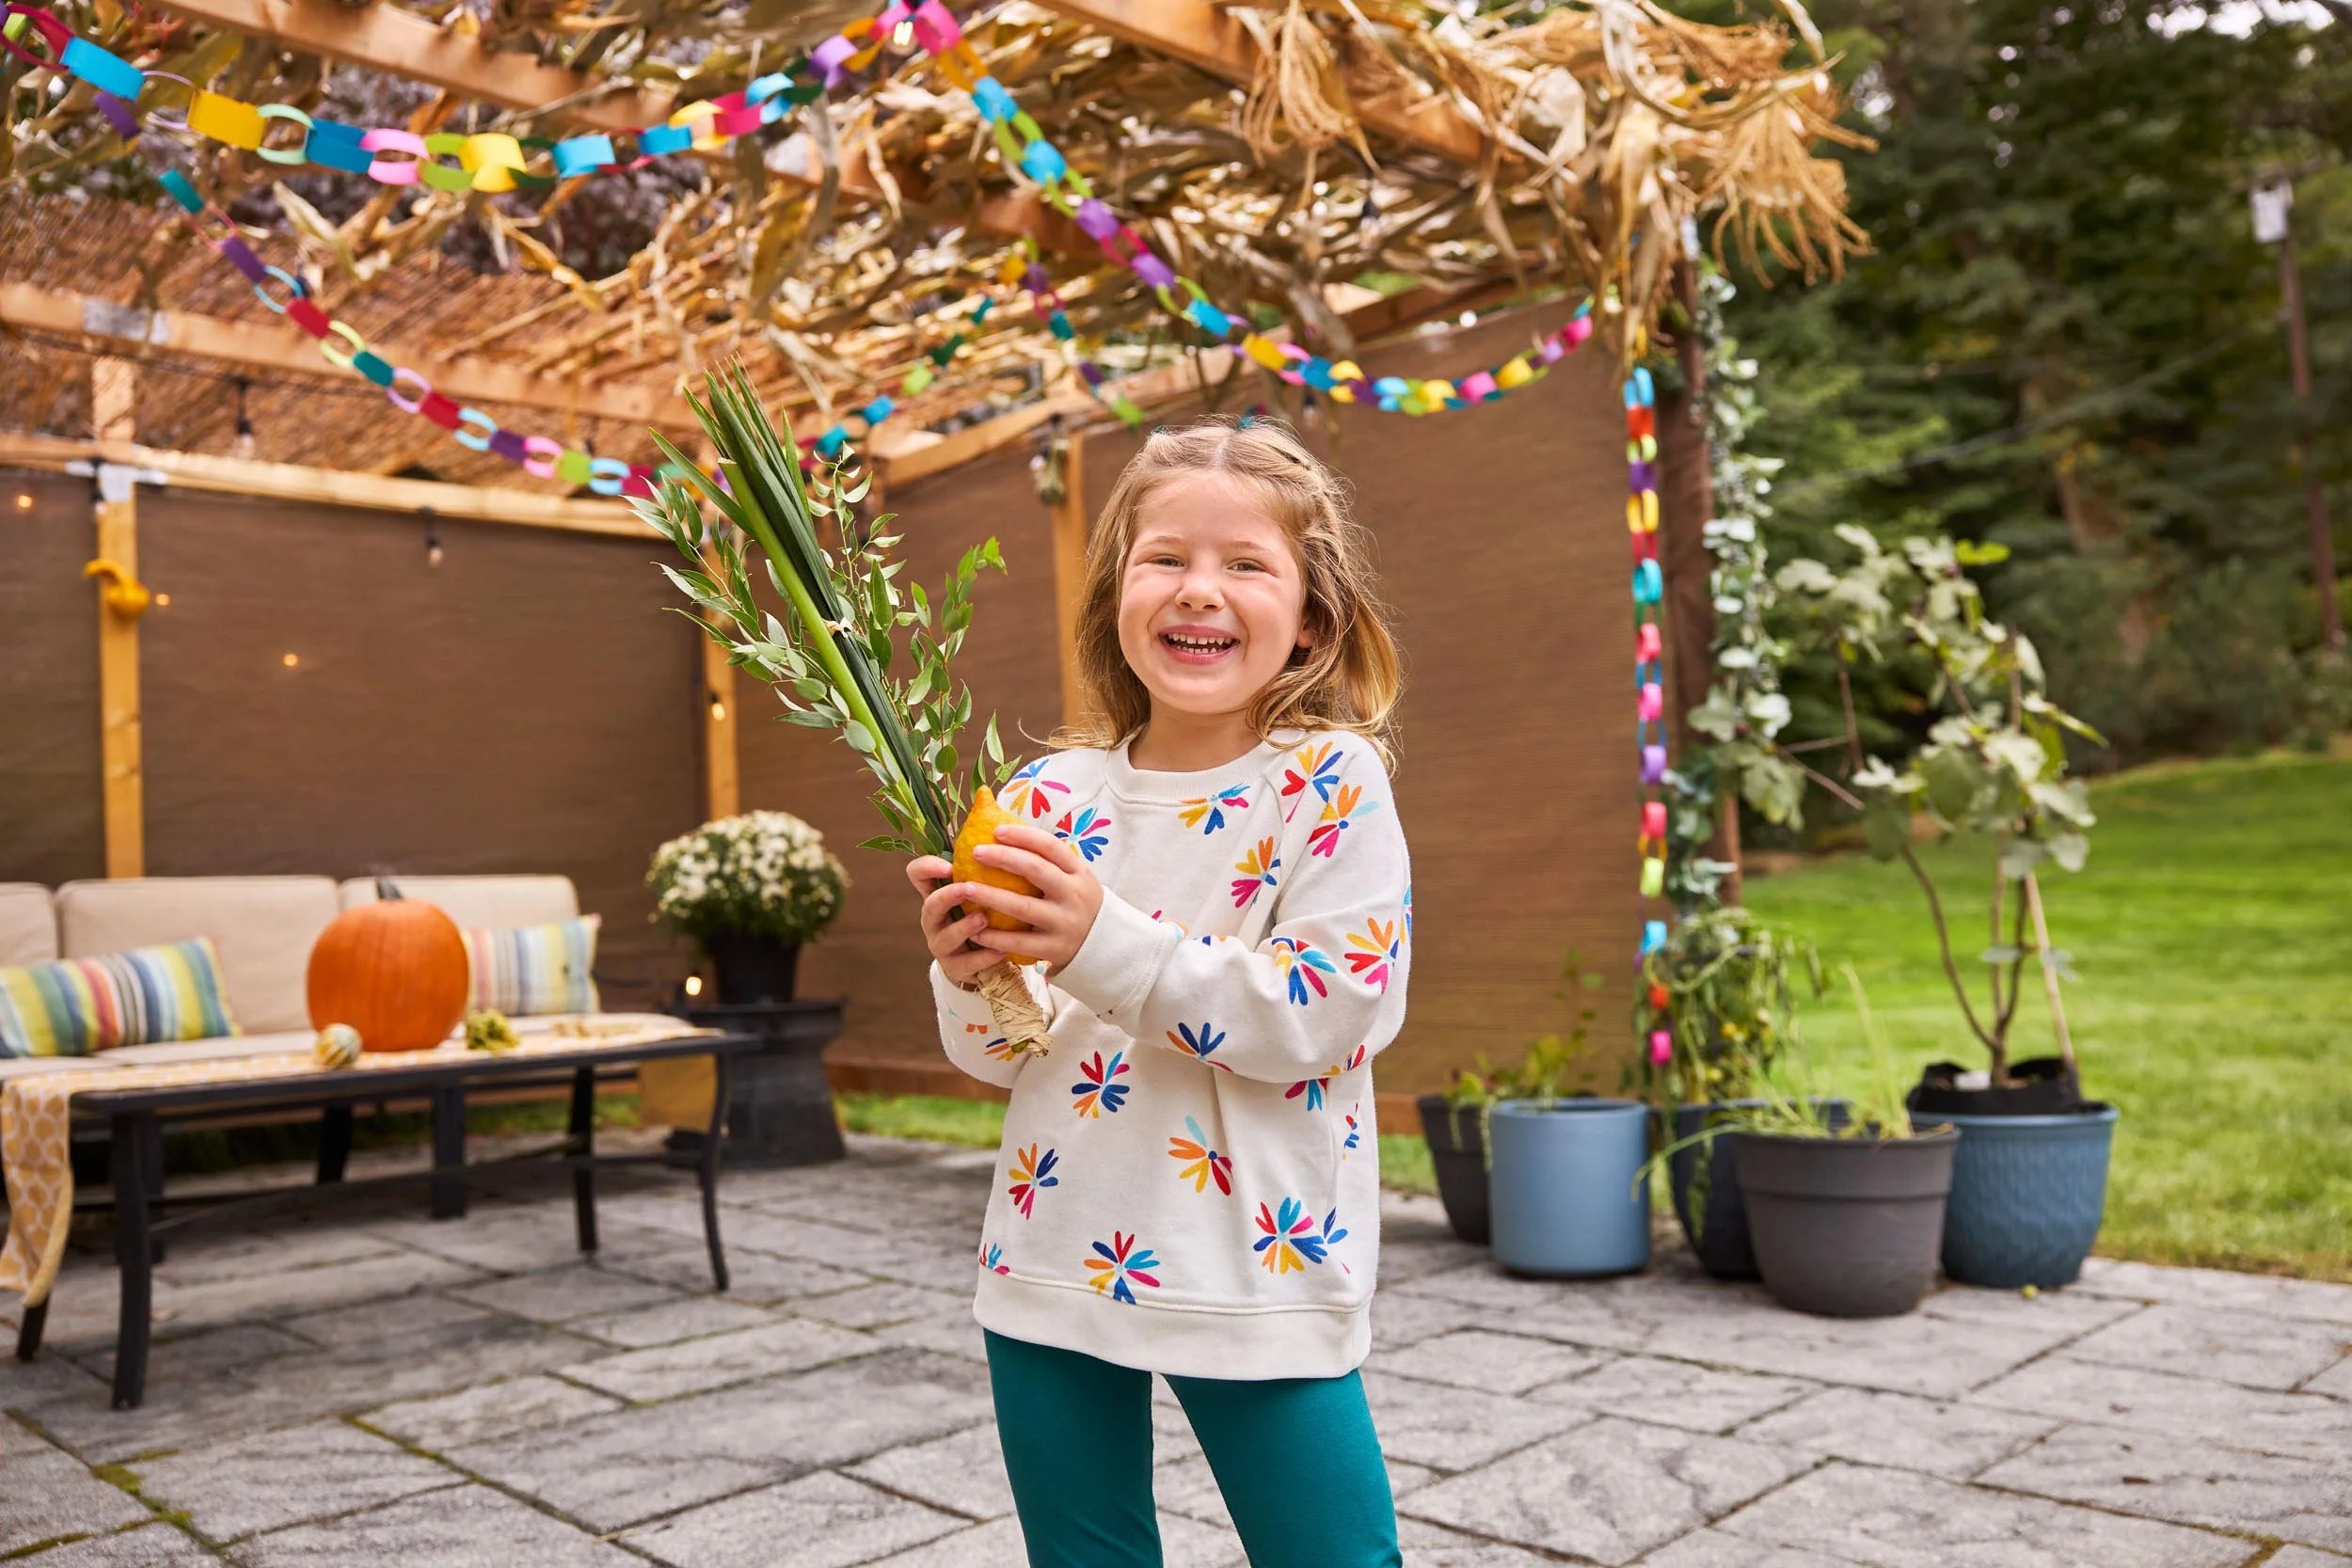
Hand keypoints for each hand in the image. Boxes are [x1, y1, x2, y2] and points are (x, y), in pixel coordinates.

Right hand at [907, 855, 996, 989]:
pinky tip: (1002, 949)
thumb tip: (1006, 831)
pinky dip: (985, 956)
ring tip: (984, 918)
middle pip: (929, 906)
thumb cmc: (983, 914)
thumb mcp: (978, 892)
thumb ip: (984, 869)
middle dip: (947, 896)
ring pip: (944, 938)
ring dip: (964, 927)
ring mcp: (942, 945)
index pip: (917, 874)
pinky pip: (968, 963)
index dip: (926, 868)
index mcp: (937, 894)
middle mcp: (934, 919)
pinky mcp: (956, 967)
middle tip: (968, 888)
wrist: (983, 959)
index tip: (947, 865)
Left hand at [958, 824, 1103, 971]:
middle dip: (1003, 858)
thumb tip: (1007, 833)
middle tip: (977, 852)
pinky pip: (1019, 942)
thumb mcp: (1075, 877)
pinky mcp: (1054, 947)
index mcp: (1078, 872)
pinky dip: (995, 936)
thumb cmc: (1076, 901)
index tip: (996, 830)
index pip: (1050, 846)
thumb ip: (1049, 860)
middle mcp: (1073, 894)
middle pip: (1036, 870)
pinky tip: (975, 930)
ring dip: (991, 896)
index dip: (1023, 836)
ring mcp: (1064, 922)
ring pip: (1023, 907)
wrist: (1102, 943)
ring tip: (966, 888)